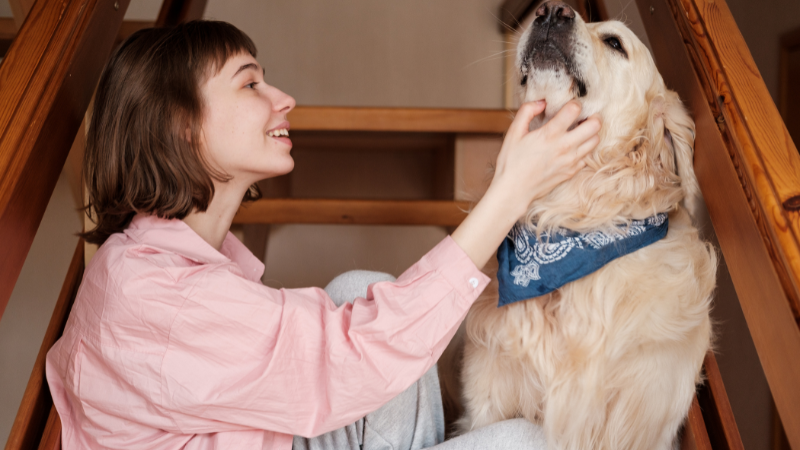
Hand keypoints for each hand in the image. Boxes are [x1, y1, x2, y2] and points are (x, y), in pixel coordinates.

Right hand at [492, 100, 600, 215]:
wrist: (514, 190)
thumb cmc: (511, 162)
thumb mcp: (513, 133)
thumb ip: (526, 112)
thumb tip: (541, 102)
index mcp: (550, 134)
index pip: (574, 110)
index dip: (574, 103)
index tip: (569, 106)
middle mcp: (565, 146)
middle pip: (595, 125)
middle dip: (592, 116)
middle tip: (584, 116)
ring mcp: (571, 160)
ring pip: (595, 140)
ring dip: (591, 133)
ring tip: (581, 131)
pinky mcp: (572, 171)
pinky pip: (588, 156)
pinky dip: (585, 148)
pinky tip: (574, 147)